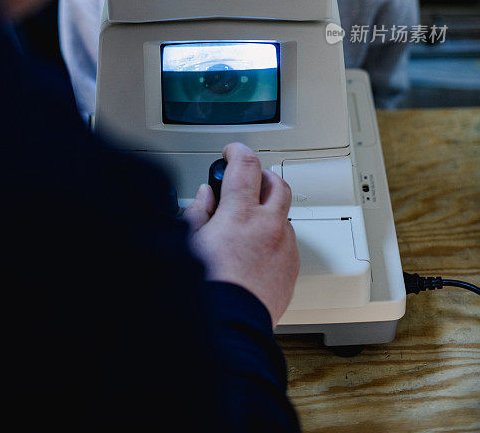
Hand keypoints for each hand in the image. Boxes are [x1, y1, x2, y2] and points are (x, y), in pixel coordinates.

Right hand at [183, 142, 298, 326]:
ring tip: (247, 221)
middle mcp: (269, 227)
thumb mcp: (188, 242)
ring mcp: (284, 249)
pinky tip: (257, 248)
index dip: (237, 151)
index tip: (231, 152)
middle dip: (263, 176)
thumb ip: (198, 212)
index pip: (246, 165)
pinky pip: (288, 242)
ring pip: (284, 215)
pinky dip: (275, 236)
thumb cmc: (205, 289)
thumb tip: (205, 197)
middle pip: (277, 184)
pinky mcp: (291, 270)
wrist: (227, 329)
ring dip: (269, 209)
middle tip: (247, 179)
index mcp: (240, 215)